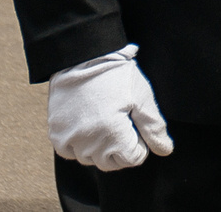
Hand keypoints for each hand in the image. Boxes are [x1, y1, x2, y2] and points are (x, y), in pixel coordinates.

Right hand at [47, 45, 172, 171]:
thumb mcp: (142, 97)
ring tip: (104, 119)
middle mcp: (89, 143)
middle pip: (112, 162)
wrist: (81, 57)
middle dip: (121, 147)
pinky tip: (87, 123)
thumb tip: (164, 150)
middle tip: (121, 121)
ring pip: (91, 159)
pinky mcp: (56, 134)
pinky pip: (70, 151)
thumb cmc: (115, 74)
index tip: (135, 124)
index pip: (133, 158)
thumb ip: (153, 127)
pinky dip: (79, 143)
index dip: (139, 142)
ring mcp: (69, 140)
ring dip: (100, 147)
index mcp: (113, 135)